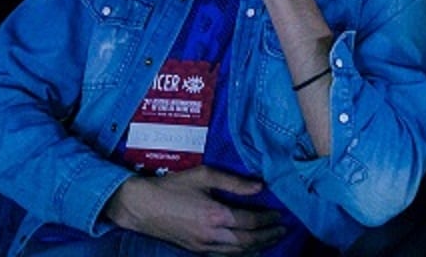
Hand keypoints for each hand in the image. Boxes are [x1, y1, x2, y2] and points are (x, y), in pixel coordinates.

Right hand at [105, 167, 284, 254]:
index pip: (250, 221)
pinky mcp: (196, 251)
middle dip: (268, 237)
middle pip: (248, 241)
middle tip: (282, 230)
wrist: (142, 207)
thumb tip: (259, 187)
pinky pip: (225, 256)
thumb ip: (233, 182)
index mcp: (216, 215)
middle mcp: (212, 235)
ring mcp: (203, 246)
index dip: (268, 219)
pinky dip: (240, 253)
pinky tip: (247, 248)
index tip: (280, 215)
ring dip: (257, 247)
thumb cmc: (172, 187)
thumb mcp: (204, 176)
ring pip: (238, 252)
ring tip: (271, 240)